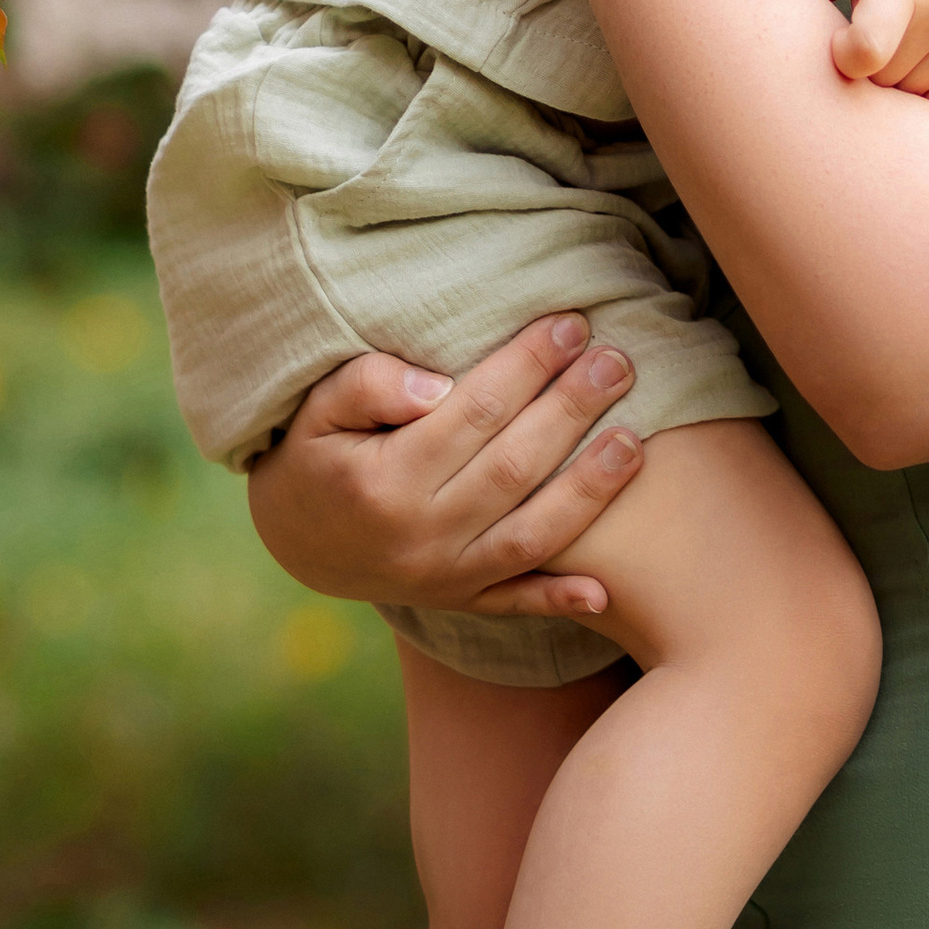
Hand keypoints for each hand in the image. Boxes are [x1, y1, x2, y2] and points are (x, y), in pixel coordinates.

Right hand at [246, 315, 642, 618]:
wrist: (293, 539)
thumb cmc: (313, 453)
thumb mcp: (316, 409)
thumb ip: (369, 385)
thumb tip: (438, 386)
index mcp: (385, 480)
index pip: (475, 412)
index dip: (528, 365)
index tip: (569, 325)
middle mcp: (419, 537)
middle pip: (514, 466)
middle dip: (572, 410)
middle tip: (618, 363)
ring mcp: (443, 577)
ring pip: (530, 536)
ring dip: (589, 491)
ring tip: (635, 441)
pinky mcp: (458, 601)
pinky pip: (515, 603)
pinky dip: (559, 599)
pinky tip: (605, 589)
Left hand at [800, 0, 928, 106]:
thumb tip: (756, 16)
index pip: (868, 51)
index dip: (845, 58)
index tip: (840, 42)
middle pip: (889, 80)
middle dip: (869, 69)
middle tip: (866, 39)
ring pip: (922, 92)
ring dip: (900, 81)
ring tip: (896, 43)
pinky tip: (920, 59)